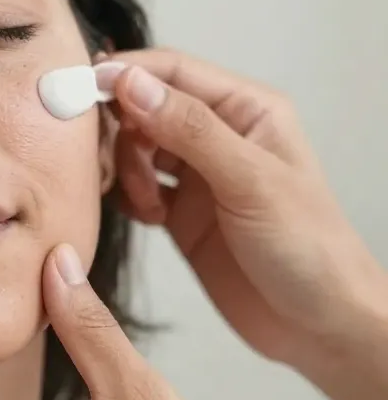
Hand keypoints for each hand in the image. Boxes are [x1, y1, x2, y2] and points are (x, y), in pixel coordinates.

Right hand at [101, 49, 385, 365]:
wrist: (319, 328)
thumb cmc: (310, 249)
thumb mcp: (250, 182)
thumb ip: (189, 129)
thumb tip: (129, 81)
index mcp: (245, 109)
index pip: (171, 71)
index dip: (124, 75)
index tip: (79, 90)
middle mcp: (217, 134)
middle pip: (143, 107)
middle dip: (120, 131)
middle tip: (111, 165)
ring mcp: (196, 174)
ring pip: (133, 147)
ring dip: (124, 169)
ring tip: (146, 203)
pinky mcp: (179, 212)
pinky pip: (133, 187)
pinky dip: (126, 197)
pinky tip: (144, 216)